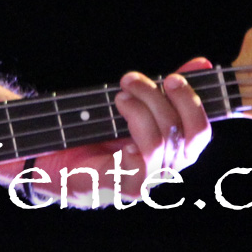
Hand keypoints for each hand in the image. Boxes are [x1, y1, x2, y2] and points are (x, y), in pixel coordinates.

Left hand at [43, 57, 211, 201]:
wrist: (50, 160)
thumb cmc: (92, 132)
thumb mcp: (132, 104)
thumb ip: (165, 89)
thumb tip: (201, 64)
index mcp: (171, 152)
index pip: (201, 133)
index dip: (194, 102)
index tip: (172, 77)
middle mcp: (165, 170)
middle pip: (186, 134)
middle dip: (160, 98)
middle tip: (131, 79)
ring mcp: (148, 181)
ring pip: (164, 143)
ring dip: (142, 108)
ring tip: (119, 96)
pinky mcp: (126, 186)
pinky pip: (143, 161)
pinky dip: (135, 129)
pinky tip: (118, 116)